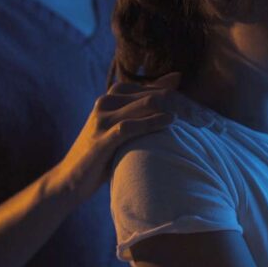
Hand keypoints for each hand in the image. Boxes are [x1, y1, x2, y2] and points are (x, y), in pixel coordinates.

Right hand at [48, 72, 179, 204]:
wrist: (69, 180)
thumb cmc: (102, 153)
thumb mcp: (122, 128)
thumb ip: (142, 111)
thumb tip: (173, 89)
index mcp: (111, 97)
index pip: (146, 86)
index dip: (170, 90)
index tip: (192, 96)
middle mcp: (105, 103)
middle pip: (147, 93)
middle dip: (173, 99)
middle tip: (198, 109)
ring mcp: (101, 120)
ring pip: (141, 105)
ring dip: (167, 107)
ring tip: (189, 113)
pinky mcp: (101, 139)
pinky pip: (130, 126)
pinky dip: (151, 122)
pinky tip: (168, 121)